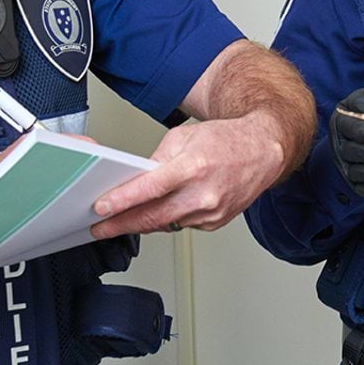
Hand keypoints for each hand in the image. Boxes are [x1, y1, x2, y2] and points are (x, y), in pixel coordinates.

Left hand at [90, 114, 289, 237]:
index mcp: (194, 166)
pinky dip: (168, 219)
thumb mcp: (184, 136)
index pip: (151, 188)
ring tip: (122, 220)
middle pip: (154, 217)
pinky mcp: (215, 223)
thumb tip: (137, 180)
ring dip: (143, 223)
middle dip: (122, 224)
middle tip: (100, 228)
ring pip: (166, 224)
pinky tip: (161, 212)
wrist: (263, 152)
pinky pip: (182, 224)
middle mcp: (204, 193)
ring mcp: (211, 212)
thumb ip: (157, 159)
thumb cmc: (226, 140)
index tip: (102, 209)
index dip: (123, 201)